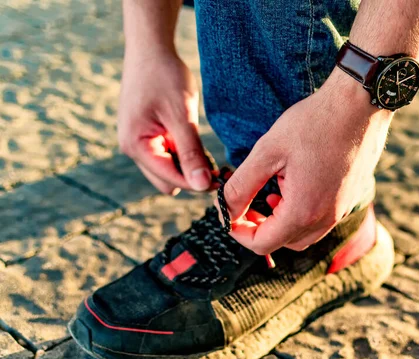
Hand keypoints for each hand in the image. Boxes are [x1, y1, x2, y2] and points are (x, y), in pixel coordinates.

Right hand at [118, 49, 213, 194]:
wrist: (151, 49)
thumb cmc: (164, 77)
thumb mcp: (182, 116)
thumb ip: (191, 152)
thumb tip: (202, 185)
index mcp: (135, 146)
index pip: (170, 179)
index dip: (197, 183)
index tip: (223, 180)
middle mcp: (132, 148)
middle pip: (166, 181)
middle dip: (191, 178)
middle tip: (218, 168)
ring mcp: (137, 142)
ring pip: (167, 170)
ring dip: (188, 166)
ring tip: (209, 154)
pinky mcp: (146, 135)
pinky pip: (166, 155)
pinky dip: (182, 154)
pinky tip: (196, 143)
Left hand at [219, 69, 392, 254]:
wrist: (359, 105)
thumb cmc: (313, 123)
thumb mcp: (267, 152)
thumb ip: (241, 186)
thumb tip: (225, 209)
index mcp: (303, 211)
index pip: (263, 243)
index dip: (239, 232)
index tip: (228, 213)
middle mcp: (325, 218)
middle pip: (283, 243)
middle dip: (260, 228)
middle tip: (247, 204)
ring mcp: (341, 210)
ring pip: (303, 234)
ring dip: (281, 222)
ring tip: (272, 192)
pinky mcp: (349, 198)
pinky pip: (320, 220)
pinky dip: (301, 213)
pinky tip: (294, 184)